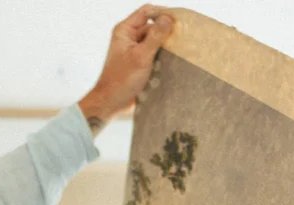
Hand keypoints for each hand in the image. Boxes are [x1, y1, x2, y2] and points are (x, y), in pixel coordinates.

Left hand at [78, 5, 174, 131]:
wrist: (112, 103)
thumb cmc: (121, 80)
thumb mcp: (141, 56)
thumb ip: (155, 36)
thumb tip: (168, 18)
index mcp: (125, 30)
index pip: (147, 12)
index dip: (162, 13)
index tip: (178, 21)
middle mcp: (130, 37)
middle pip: (153, 27)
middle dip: (166, 33)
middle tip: (181, 40)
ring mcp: (135, 50)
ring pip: (156, 42)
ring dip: (166, 48)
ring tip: (176, 54)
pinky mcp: (141, 62)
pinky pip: (156, 55)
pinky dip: (163, 58)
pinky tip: (171, 64)